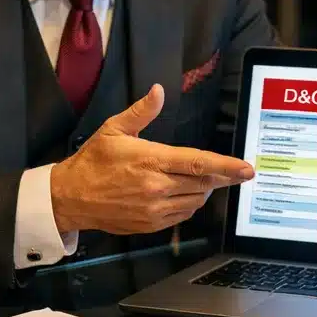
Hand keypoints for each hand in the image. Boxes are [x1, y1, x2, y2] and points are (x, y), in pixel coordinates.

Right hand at [50, 84, 254, 234]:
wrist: (70, 197)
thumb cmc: (92, 161)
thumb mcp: (113, 129)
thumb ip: (141, 111)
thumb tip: (158, 91)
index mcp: (151, 160)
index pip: (198, 163)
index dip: (226, 166)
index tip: (247, 169)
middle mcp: (157, 187)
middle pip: (203, 183)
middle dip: (220, 177)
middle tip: (229, 170)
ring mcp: (154, 209)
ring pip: (196, 200)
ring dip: (203, 189)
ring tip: (197, 179)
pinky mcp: (151, 224)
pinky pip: (182, 215)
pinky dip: (189, 204)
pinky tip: (182, 193)